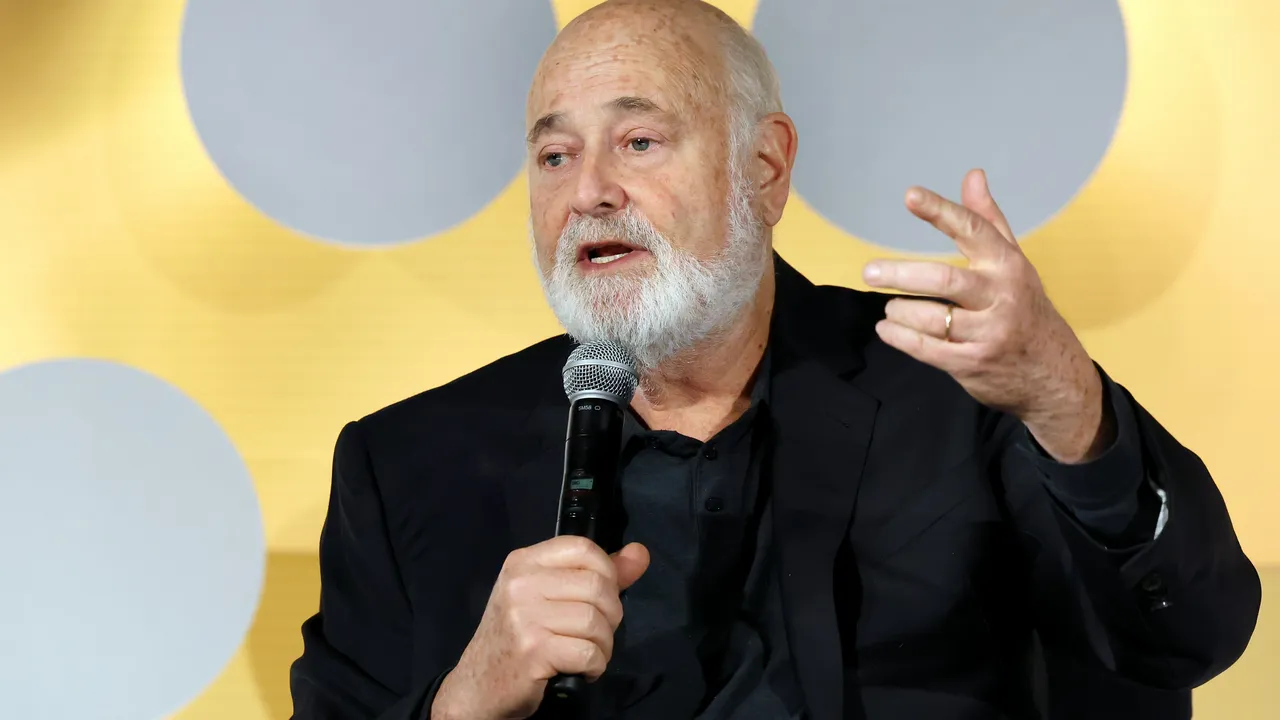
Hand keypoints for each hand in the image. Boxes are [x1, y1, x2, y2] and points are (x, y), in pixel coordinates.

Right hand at [431, 537, 649, 719]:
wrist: (479, 685)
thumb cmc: (517, 636)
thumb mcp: (548, 596)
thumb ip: (598, 573)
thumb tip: (640, 553)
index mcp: (524, 562)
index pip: (582, 548)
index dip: (607, 571)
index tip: (602, 597)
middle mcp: (521, 584)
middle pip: (596, 586)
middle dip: (610, 615)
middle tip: (597, 633)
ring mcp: (525, 617)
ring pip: (595, 621)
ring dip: (604, 645)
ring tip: (589, 653)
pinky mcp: (533, 651)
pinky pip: (588, 652)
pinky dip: (595, 666)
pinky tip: (583, 670)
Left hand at [862, 169, 1110, 462]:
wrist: (1054, 374)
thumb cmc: (1025, 308)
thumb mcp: (1014, 262)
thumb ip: (988, 220)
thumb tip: (972, 175)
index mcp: (1008, 265)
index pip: (972, 230)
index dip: (940, 211)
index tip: (910, 195)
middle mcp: (1001, 296)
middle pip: (944, 280)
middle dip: (901, 273)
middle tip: (870, 272)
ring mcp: (988, 333)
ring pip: (932, 318)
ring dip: (901, 311)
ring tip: (890, 306)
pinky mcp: (973, 363)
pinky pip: (928, 349)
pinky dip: (901, 337)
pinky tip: (887, 328)